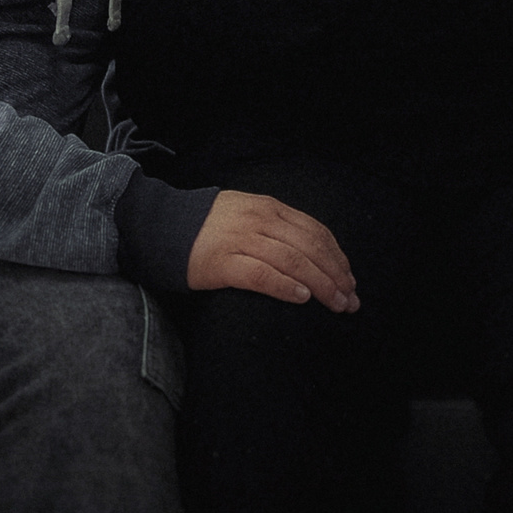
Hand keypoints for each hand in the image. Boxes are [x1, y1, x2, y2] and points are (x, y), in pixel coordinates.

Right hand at [187, 190, 359, 311]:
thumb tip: (314, 254)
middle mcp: (259, 220)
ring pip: (293, 261)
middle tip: (349, 300)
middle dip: (335, 275)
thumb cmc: (209, 227)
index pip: (315, 231)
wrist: (163, 227)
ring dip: (320, 285)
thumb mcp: (248, 213)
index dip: (337, 257)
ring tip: (335, 304)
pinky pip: (262, 275)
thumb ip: (277, 226)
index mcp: (269, 208)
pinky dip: (286, 286)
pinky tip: (302, 297)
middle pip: (310, 248)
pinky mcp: (224, 263)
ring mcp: (241, 240)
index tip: (349, 279)